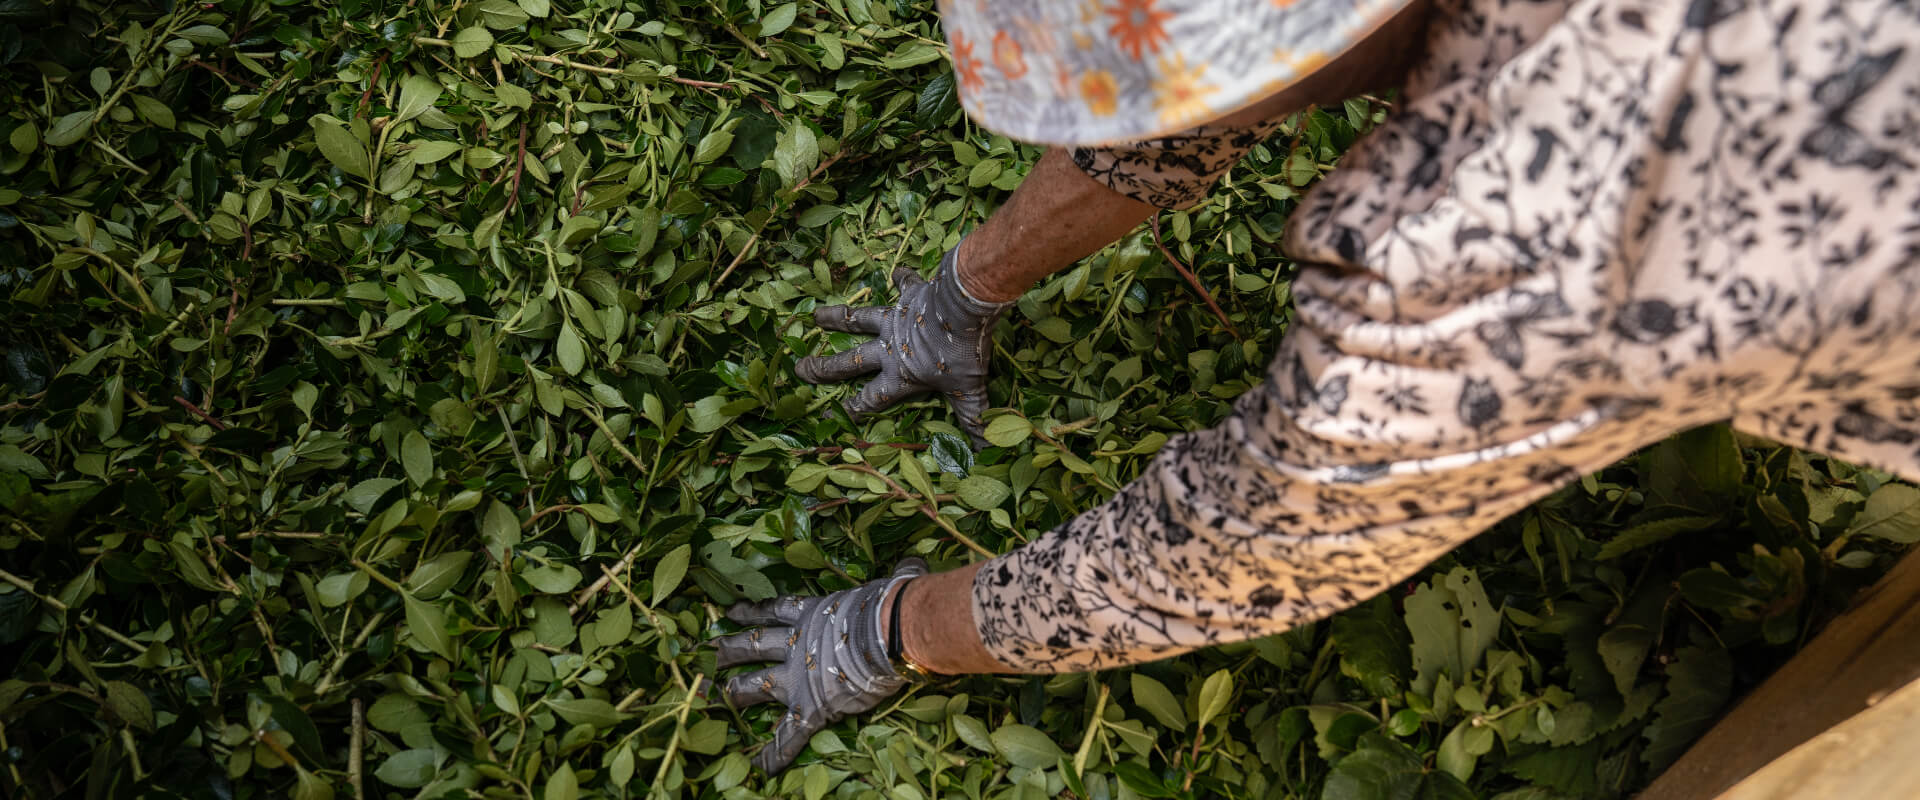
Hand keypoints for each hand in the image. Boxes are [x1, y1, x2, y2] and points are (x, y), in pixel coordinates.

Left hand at [713, 560, 928, 772]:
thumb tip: (914, 563)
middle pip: (751, 645)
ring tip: (709, 698)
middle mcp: (795, 644)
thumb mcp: (890, 583)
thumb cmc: (893, 604)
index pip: (774, 610)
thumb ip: (897, 574)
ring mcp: (798, 677)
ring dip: (732, 692)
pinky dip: (774, 753)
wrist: (890, 632)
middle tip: (703, 654)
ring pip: (754, 685)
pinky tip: (759, 768)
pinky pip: (788, 735)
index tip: (731, 612)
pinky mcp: (810, 707)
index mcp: (812, 614)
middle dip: (726, 650)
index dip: (752, 611)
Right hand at [796, 248, 1011, 447]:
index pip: (871, 397)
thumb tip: (983, 449)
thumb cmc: (963, 354)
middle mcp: (890, 348)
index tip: (833, 415)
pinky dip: (901, 279)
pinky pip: (904, 285)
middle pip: (850, 361)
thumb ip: (972, 418)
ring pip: (859, 320)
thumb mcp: (970, 392)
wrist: (964, 307)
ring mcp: (896, 320)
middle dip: (824, 368)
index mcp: (900, 375)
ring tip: (816, 316)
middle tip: (801, 369)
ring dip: (837, 318)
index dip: (853, 407)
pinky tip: (896, 272)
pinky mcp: (911, 296)